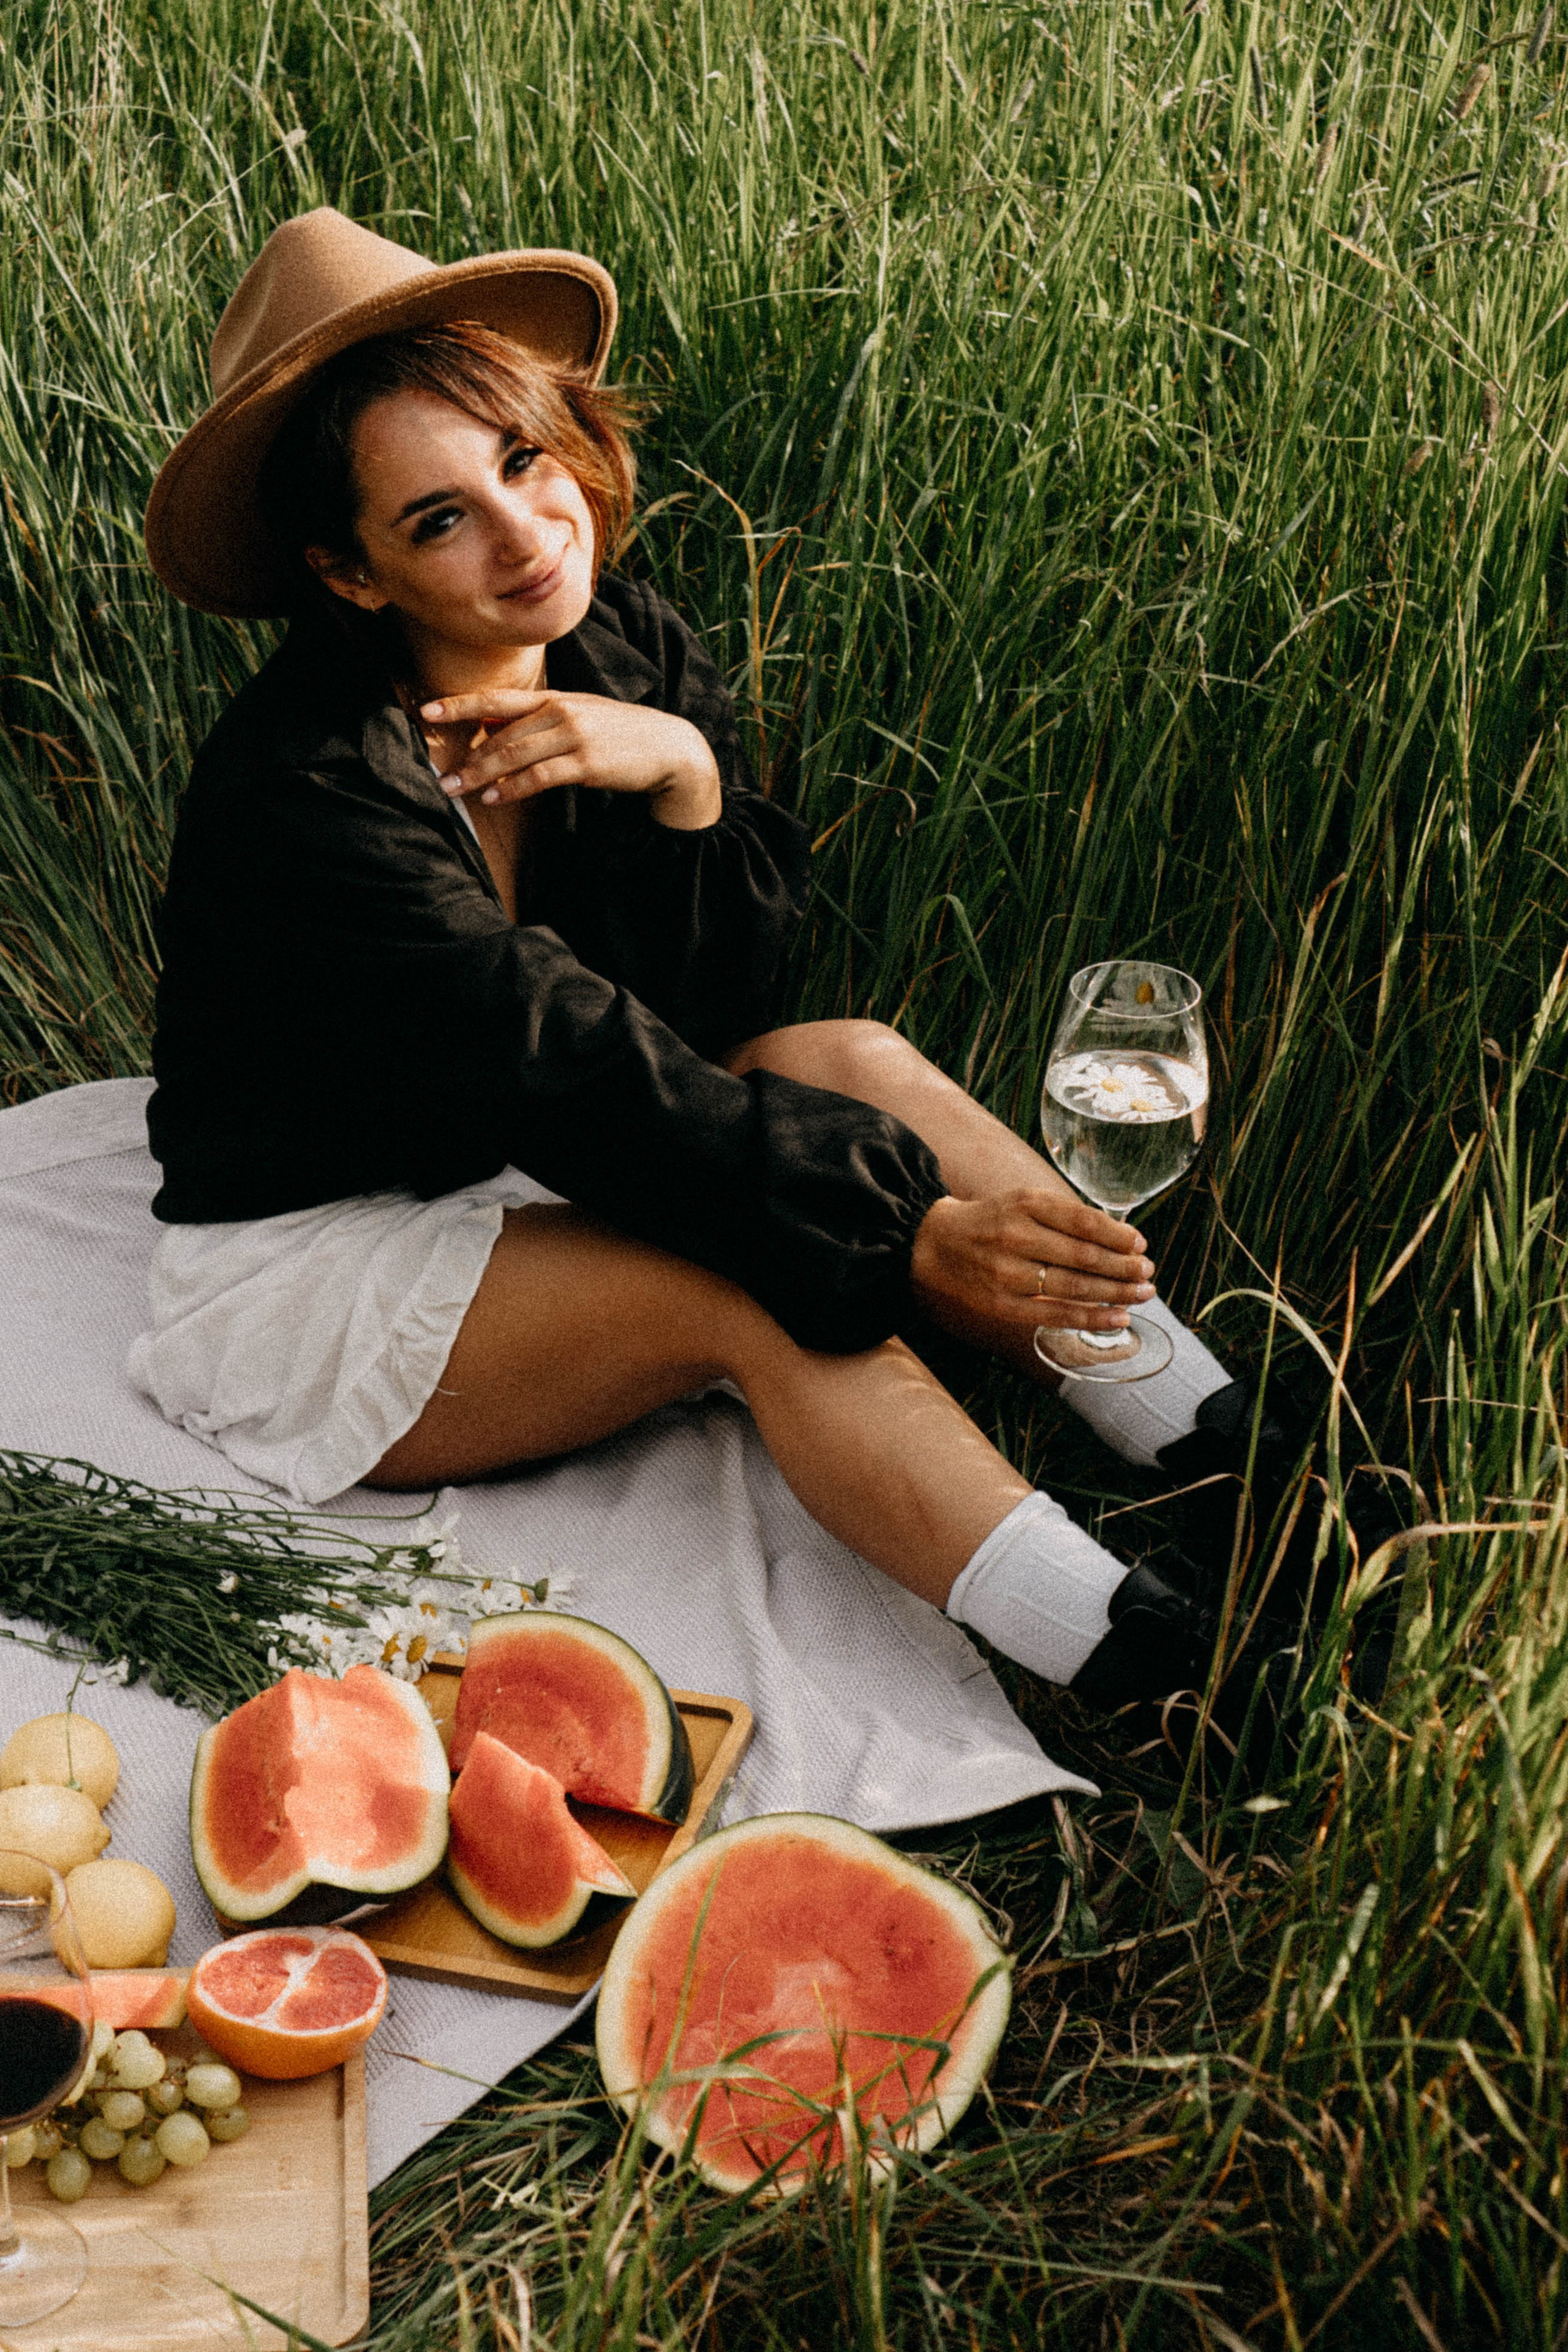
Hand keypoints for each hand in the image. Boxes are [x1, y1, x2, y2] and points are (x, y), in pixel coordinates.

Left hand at [421, 689, 721, 828]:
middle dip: (467, 757)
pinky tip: (495, 797)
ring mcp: (573, 736)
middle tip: (441, 778)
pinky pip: (539, 776)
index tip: (427, 710)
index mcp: (554, 699)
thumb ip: (539, 718)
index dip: (460, 704)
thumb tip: (495, 721)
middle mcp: (559, 712)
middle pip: (501, 734)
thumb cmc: (619, 734)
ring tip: (457, 790)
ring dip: (482, 774)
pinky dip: (513, 787)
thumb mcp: (578, 715)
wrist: (667, 747)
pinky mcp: (586, 763)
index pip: (498, 698)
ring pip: (514, 755)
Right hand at [910, 1190, 1154, 1333]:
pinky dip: (1090, 1318)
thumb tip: (1120, 1238)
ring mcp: (1008, 1273)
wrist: (935, 1244)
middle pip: (1084, 1256)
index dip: (1119, 1236)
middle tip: (1148, 1273)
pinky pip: (1054, 1314)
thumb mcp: (1024, 1202)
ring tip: (1142, 1294)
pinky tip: (1117, 1318)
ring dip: (1115, 1293)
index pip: (1084, 1221)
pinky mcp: (1002, 1304)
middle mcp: (1017, 1236)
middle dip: (1124, 1267)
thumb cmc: (991, 1221)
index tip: (1141, 1244)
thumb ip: (1065, 1216)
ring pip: (1074, 1286)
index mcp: (1025, 1204)